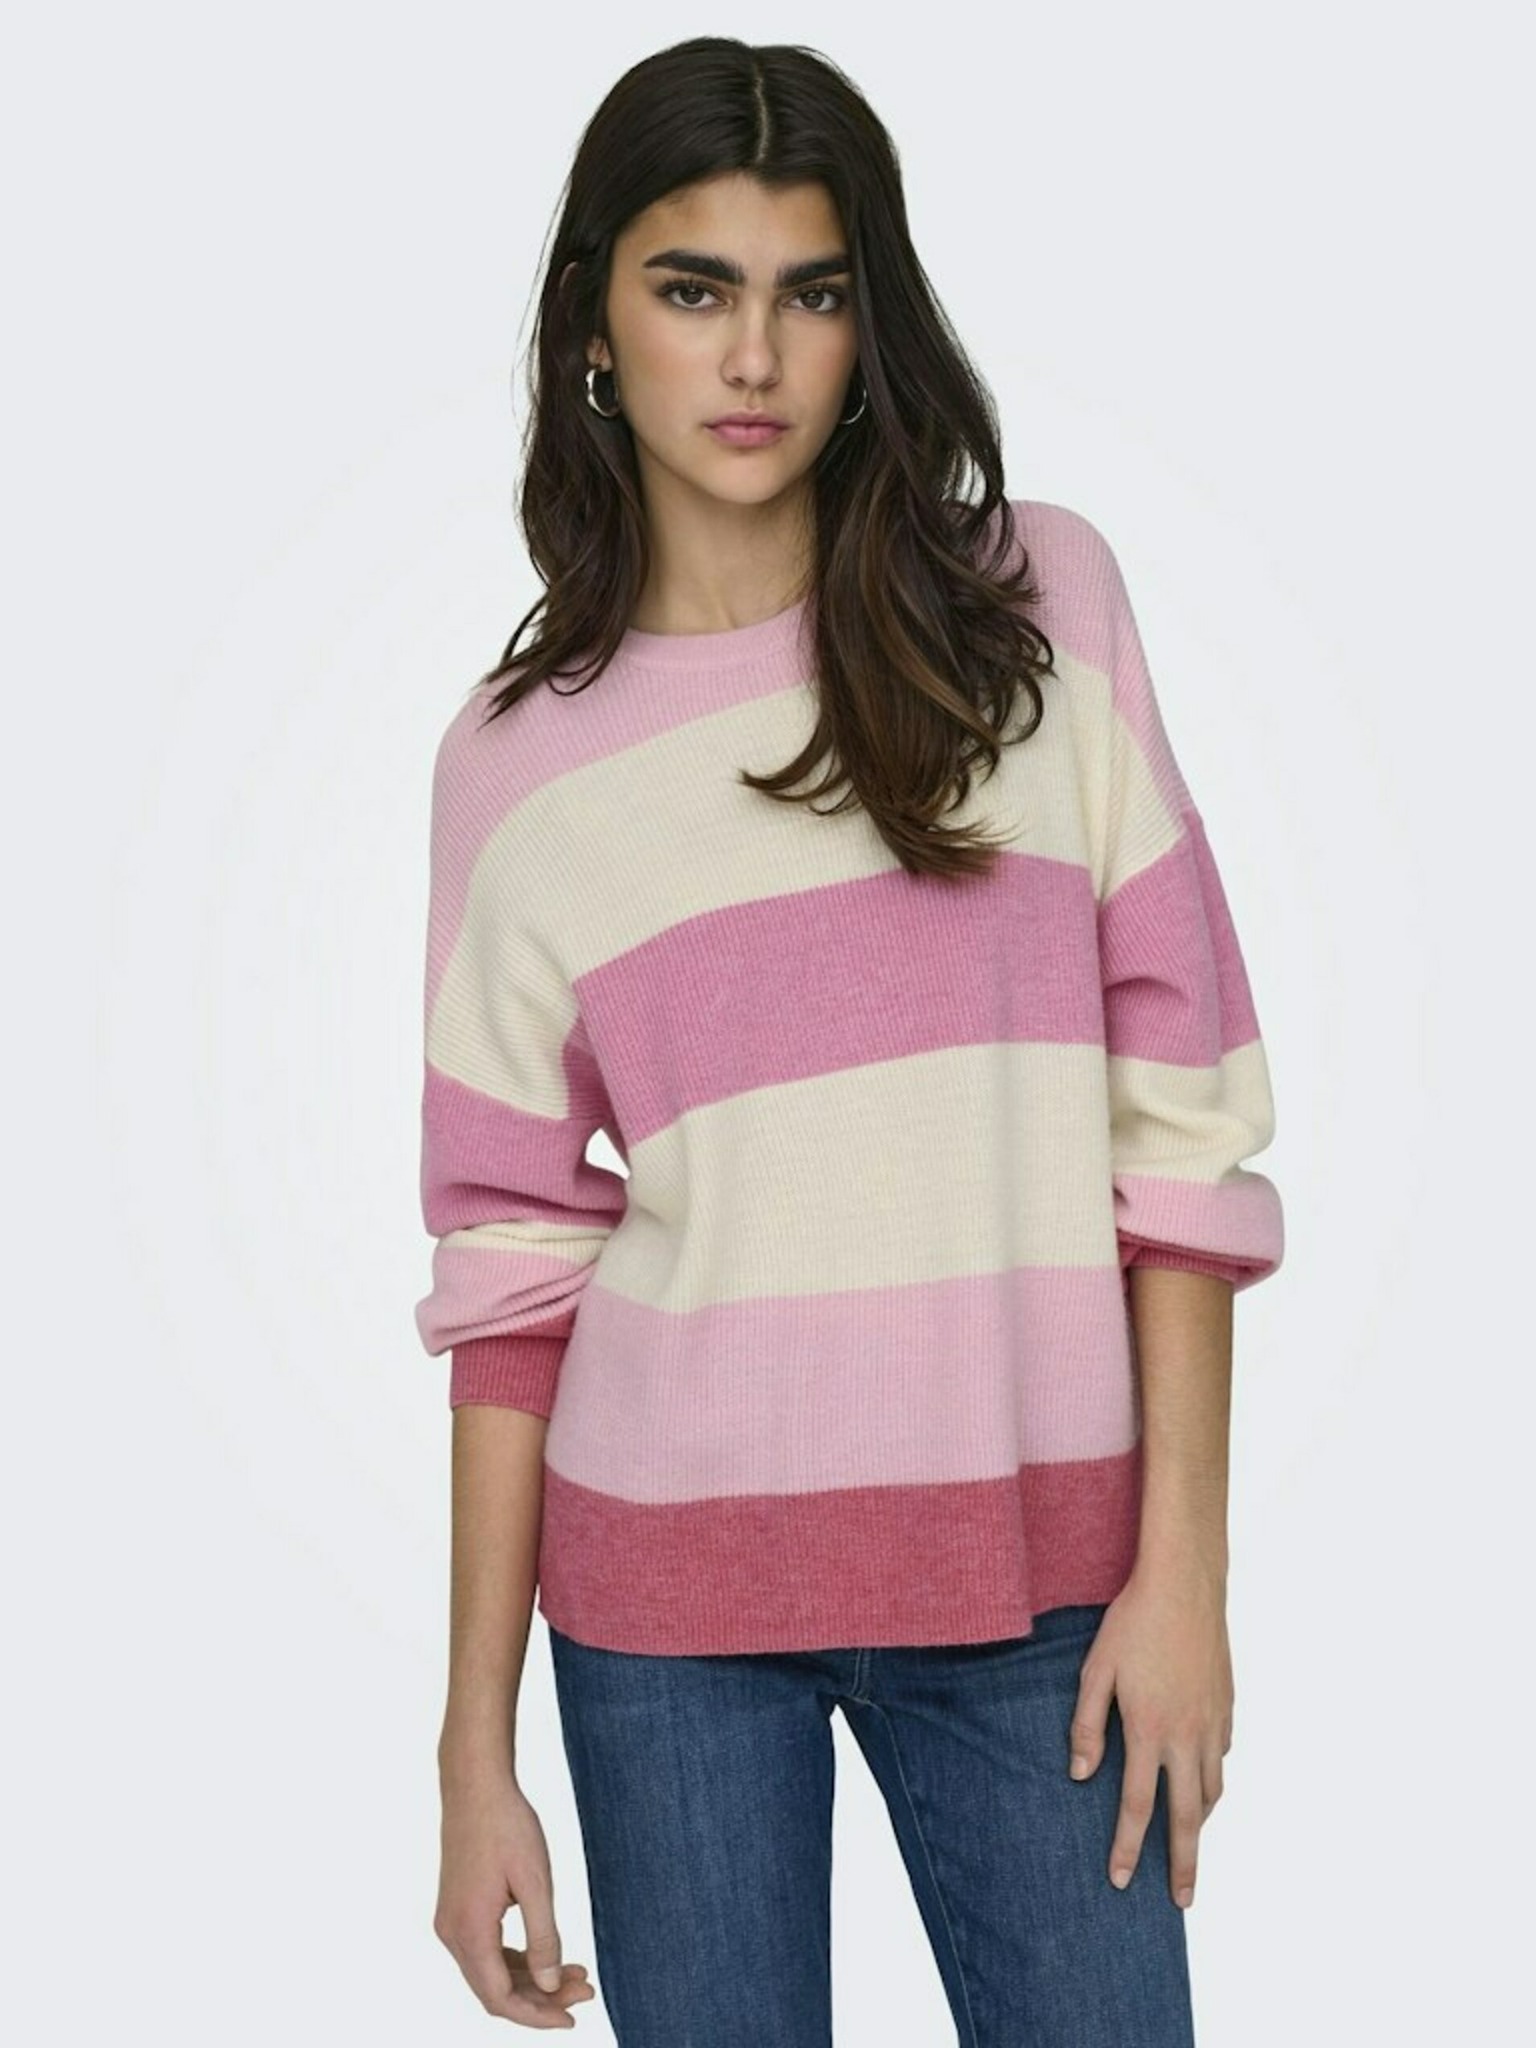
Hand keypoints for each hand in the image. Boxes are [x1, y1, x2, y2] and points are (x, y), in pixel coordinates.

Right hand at [435, 1765, 597, 2028]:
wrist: (475, 1785)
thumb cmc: (507, 1825)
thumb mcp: (535, 1881)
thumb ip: (543, 1938)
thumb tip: (552, 1986)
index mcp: (469, 1930)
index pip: (500, 1998)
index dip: (537, 2016)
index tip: (572, 2018)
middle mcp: (452, 1933)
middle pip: (495, 1989)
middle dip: (541, 1998)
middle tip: (586, 1990)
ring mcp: (451, 1921)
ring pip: (490, 1971)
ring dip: (531, 1979)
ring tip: (576, 1974)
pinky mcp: (457, 1909)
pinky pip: (485, 1950)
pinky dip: (516, 1959)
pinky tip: (548, 1956)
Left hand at [1066, 1563, 1231, 1908]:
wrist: (1184, 1585)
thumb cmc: (1132, 1623)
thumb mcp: (1095, 1670)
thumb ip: (1086, 1725)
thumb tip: (1079, 1775)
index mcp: (1148, 1730)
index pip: (1138, 1805)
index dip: (1129, 1847)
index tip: (1122, 1880)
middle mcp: (1186, 1735)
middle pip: (1188, 1816)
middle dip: (1184, 1863)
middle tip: (1184, 1901)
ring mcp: (1212, 1722)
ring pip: (1212, 1789)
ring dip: (1203, 1823)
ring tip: (1192, 1845)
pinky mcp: (1227, 1706)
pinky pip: (1222, 1756)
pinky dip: (1213, 1778)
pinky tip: (1203, 1780)